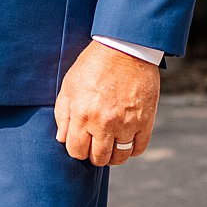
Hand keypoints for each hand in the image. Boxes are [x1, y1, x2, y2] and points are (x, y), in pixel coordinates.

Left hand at [54, 41, 158, 166]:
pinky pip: (139, 148)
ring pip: (119, 157)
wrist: (125, 48)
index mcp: (82, 114)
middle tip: (95, 143)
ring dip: (113, 155)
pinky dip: (132, 148)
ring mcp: (126, 124)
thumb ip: (62, 113)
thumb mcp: (69, 85)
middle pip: (98, 158)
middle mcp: (104, 123)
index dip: (76, 149)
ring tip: (111, 143)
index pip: (76, 151)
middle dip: (94, 154)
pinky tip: (126, 139)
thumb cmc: (94, 64)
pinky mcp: (145, 121)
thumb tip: (61, 138)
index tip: (80, 142)